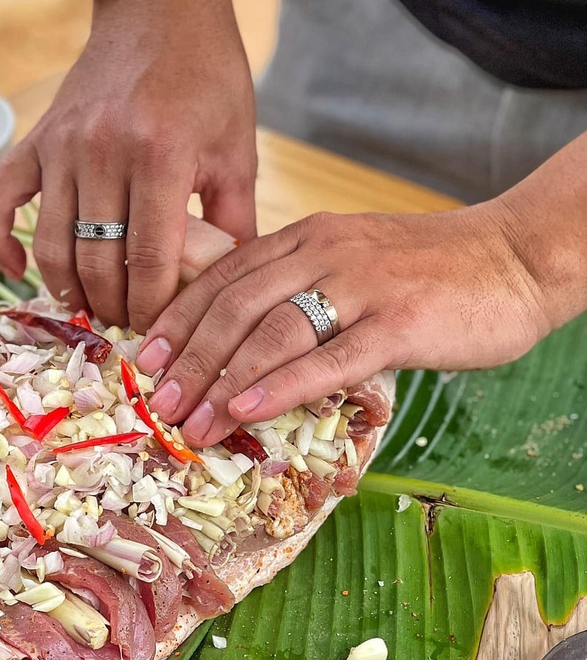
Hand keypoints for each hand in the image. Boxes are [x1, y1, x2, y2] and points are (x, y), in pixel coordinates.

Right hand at [0, 0, 256, 332]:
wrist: (160, 9)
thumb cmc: (209, 77)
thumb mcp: (237, 147)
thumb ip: (235, 219)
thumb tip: (229, 286)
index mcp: (161, 155)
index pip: (150, 258)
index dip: (155, 306)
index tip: (163, 329)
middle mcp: (103, 151)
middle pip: (98, 261)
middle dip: (115, 307)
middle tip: (130, 324)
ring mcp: (61, 145)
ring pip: (52, 243)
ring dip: (68, 289)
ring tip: (92, 308)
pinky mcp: (35, 139)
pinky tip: (15, 268)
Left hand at [137, 202, 552, 447]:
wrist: (513, 255)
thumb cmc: (429, 268)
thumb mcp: (351, 258)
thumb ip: (300, 285)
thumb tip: (245, 337)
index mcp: (306, 236)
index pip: (223, 275)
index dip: (178, 317)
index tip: (146, 356)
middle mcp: (323, 252)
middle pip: (234, 305)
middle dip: (189, 358)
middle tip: (158, 401)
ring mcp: (360, 286)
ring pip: (271, 333)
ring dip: (222, 382)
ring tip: (190, 424)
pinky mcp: (398, 323)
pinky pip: (327, 358)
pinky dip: (280, 387)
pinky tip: (247, 413)